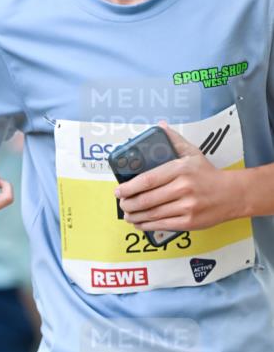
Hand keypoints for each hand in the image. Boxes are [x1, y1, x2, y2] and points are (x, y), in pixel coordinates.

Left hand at [116, 120, 239, 230]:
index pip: (148, 179)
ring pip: (153, 214)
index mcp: (180, 169)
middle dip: (129, 203)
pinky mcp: (189, 222)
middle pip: (147, 199)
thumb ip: (174, 140)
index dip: (129, 187)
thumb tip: (160, 126)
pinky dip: (147, 225)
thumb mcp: (192, 153)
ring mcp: (187, 206)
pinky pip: (162, 225)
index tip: (119, 190)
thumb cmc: (208, 174)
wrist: (232, 194)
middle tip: (122, 203)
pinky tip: (140, 223)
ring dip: (135, 216)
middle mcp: (183, 188)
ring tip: (127, 214)